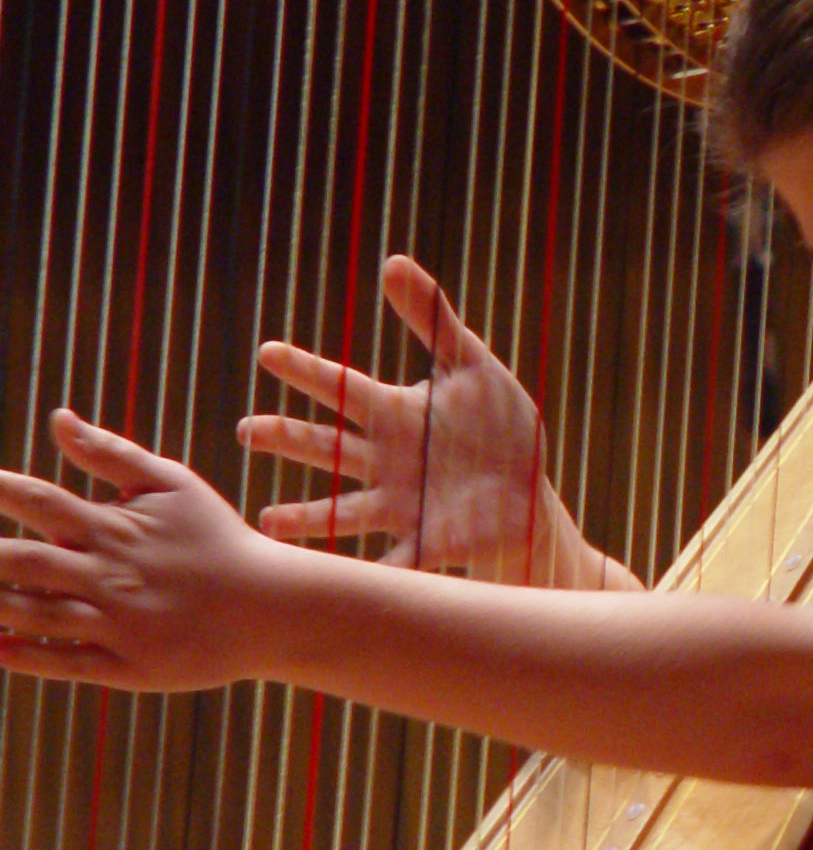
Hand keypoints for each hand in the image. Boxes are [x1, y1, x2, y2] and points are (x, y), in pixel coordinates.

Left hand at [0, 411, 278, 691]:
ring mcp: (116, 623)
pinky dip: (24, 656)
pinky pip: (64, 663)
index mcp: (114, 526)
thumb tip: (58, 417)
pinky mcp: (127, 665)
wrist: (272, 605)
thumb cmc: (218, 539)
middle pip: (21, 561)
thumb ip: (112, 453)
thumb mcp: (173, 484)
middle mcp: (108, 574)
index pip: (38, 500)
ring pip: (34, 614)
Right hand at [240, 255, 562, 582]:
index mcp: (395, 414)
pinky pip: (391, 561)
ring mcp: (400, 504)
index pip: (341, 388)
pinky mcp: (425, 541)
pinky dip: (371, 575)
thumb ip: (433, 319)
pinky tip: (340, 588)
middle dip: (287, 437)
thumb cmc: (499, 428)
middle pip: (326, 447)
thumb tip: (391, 262)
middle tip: (247, 428)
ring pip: (341, 511)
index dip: (308, 370)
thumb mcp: (472, 366)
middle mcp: (386, 461)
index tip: (268, 352)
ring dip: (306, 517)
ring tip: (267, 521)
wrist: (527, 495)